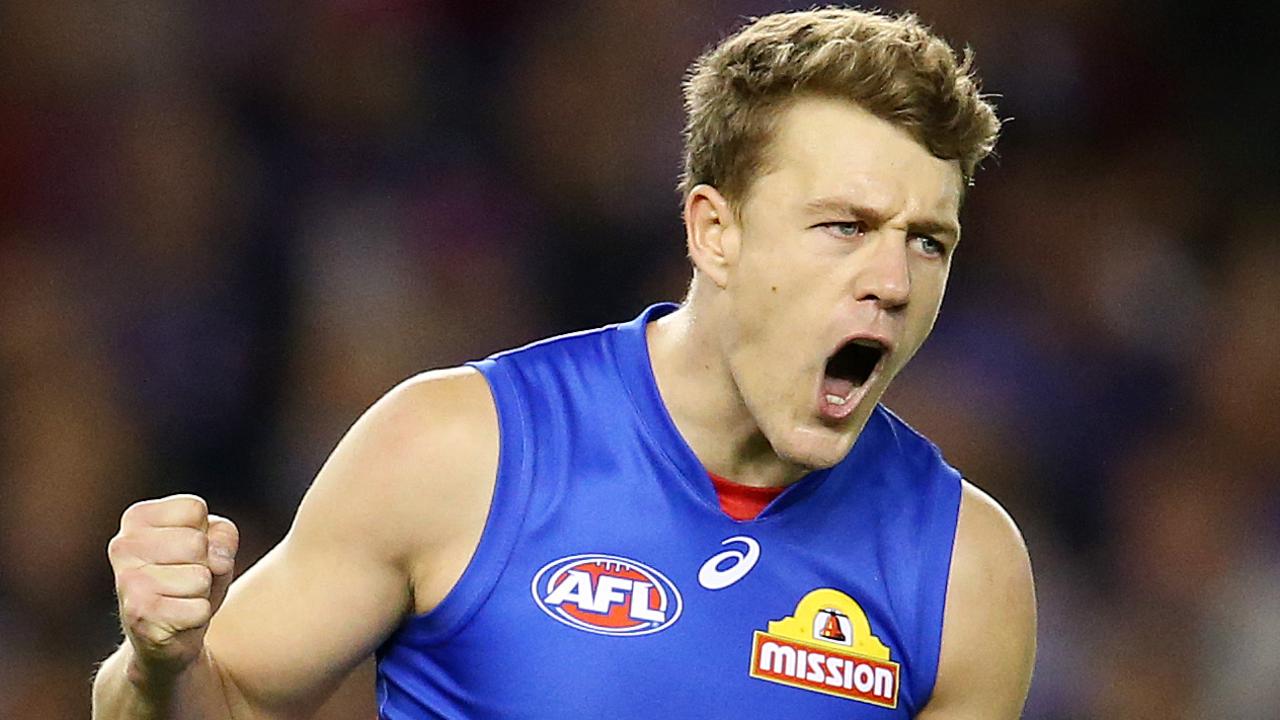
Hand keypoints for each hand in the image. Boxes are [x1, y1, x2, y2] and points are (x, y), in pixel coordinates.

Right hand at [108, 494, 238, 681]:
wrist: (170, 635)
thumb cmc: (192, 577)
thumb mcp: (214, 545)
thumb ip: (223, 535)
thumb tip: (215, 561)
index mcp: (137, 518)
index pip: (194, 509)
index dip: (206, 533)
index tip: (189, 551)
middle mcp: (122, 546)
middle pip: (197, 543)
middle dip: (205, 564)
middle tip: (186, 580)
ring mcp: (126, 582)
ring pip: (199, 577)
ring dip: (201, 592)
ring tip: (181, 599)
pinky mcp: (139, 616)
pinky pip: (198, 609)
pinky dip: (199, 616)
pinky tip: (178, 620)